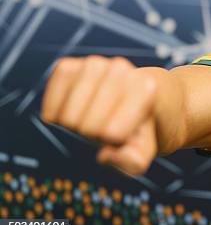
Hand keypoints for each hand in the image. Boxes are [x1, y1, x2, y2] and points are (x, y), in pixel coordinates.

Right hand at [41, 56, 158, 175]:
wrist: (126, 97)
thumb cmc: (134, 126)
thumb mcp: (143, 149)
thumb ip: (134, 161)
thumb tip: (106, 155)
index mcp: (145, 88)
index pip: (112, 133)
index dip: (113, 140)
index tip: (122, 131)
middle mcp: (121, 69)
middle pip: (88, 127)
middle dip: (93, 134)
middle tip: (104, 124)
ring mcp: (94, 64)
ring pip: (68, 117)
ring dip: (74, 125)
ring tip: (89, 117)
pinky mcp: (68, 65)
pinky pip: (51, 101)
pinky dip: (53, 114)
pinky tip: (68, 110)